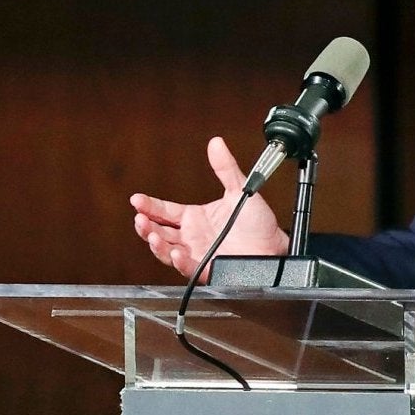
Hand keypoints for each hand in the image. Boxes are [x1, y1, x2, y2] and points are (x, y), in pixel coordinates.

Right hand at [131, 137, 290, 278]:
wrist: (276, 246)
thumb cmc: (259, 223)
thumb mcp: (240, 190)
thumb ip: (225, 168)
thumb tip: (216, 144)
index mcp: (195, 218)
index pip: (164, 211)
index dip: (149, 206)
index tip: (137, 200)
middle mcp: (192, 237)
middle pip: (160, 233)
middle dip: (146, 227)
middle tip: (140, 219)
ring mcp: (198, 254)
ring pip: (168, 252)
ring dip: (157, 245)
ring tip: (152, 235)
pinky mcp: (208, 269)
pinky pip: (189, 268)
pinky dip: (180, 262)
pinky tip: (176, 253)